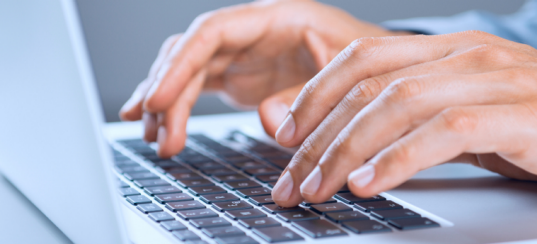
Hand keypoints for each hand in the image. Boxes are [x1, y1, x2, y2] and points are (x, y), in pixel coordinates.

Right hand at [118, 0, 399, 156]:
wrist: (380, 71)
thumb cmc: (370, 63)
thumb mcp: (348, 74)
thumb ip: (309, 94)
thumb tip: (267, 117)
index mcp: (277, 18)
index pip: (213, 32)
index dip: (180, 64)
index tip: (160, 99)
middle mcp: (253, 33)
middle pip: (191, 53)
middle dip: (167, 90)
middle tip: (157, 131)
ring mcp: (244, 54)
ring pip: (189, 71)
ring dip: (168, 104)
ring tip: (156, 139)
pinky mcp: (241, 76)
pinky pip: (198, 87)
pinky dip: (177, 107)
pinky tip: (158, 126)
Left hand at [271, 31, 536, 205]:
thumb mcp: (477, 115)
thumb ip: (420, 120)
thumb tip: (360, 141)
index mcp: (452, 50)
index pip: (362, 60)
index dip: (314, 96)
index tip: (285, 137)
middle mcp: (468, 56)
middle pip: (368, 85)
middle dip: (318, 136)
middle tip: (290, 179)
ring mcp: (497, 80)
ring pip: (397, 105)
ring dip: (347, 150)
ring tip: (318, 187)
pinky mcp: (525, 114)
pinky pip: (446, 132)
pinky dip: (400, 159)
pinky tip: (371, 183)